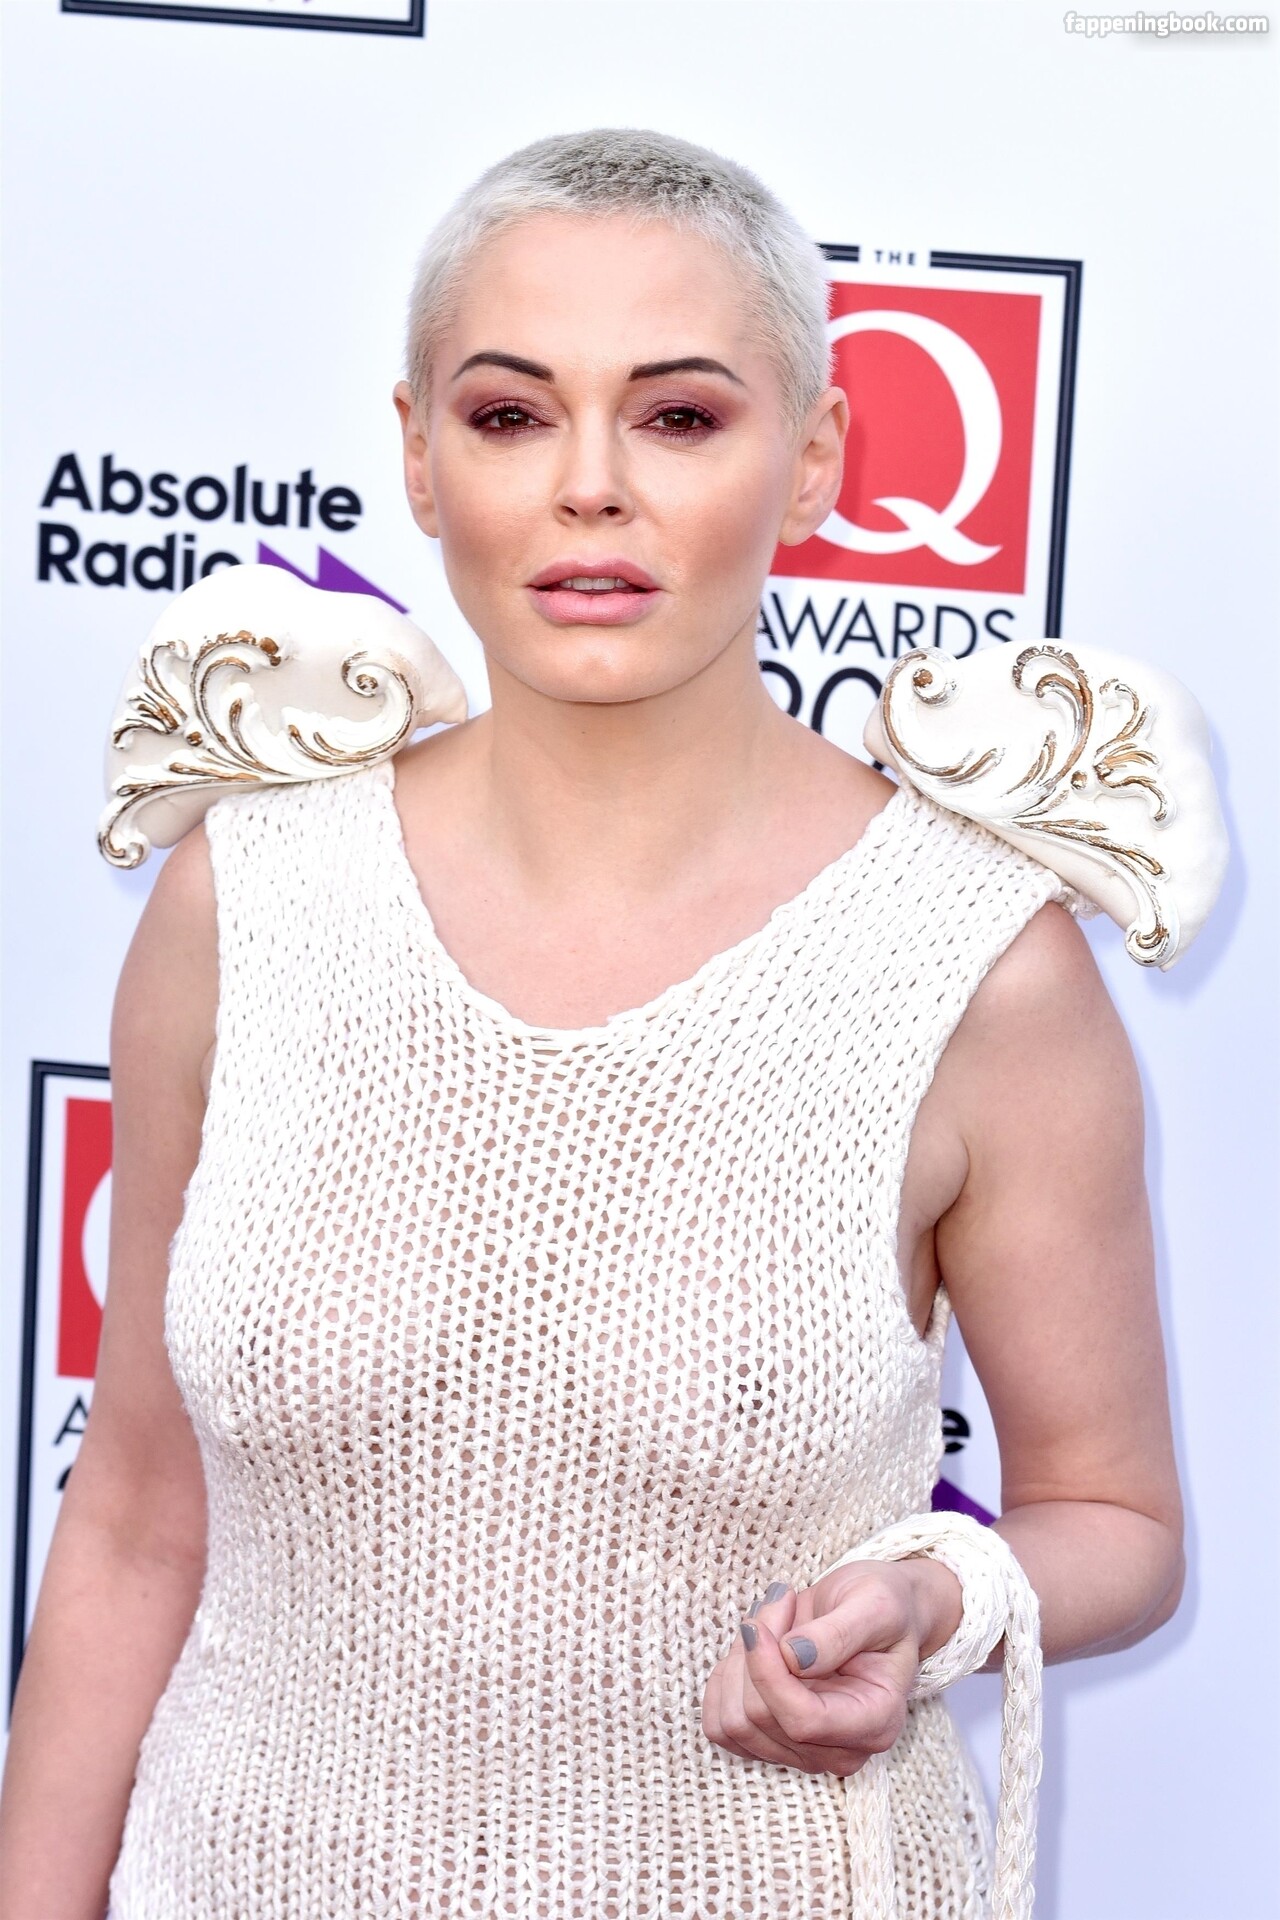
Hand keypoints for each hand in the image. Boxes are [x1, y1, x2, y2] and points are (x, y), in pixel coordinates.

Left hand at [700, 1557, 962, 1777]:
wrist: (874, 1612)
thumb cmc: (883, 1607)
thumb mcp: (874, 1604)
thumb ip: (839, 1633)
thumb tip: (793, 1657)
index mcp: (875, 1723)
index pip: (803, 1721)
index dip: (768, 1673)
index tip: (757, 1624)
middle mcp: (840, 1750)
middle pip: (759, 1720)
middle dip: (755, 1653)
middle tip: (780, 1602)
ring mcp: (803, 1751)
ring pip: (733, 1723)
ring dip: (738, 1662)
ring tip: (770, 1622)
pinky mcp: (771, 1740)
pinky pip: (719, 1724)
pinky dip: (725, 1680)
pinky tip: (752, 1649)